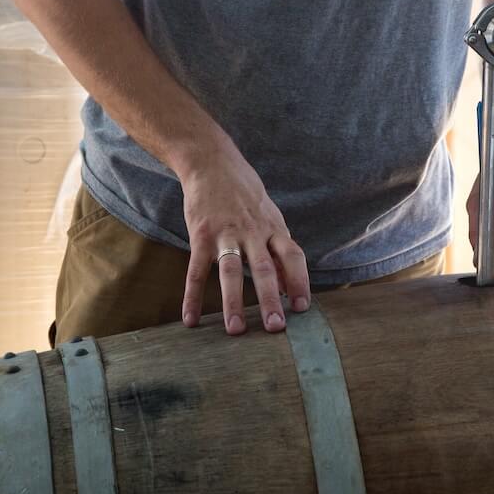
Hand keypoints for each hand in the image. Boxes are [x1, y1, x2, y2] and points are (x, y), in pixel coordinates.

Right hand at [177, 143, 309, 335]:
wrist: (212, 163)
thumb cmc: (244, 194)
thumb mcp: (269, 216)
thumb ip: (279, 249)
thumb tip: (290, 286)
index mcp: (272, 228)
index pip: (293, 255)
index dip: (299, 280)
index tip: (302, 307)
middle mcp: (251, 232)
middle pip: (264, 268)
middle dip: (271, 299)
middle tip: (275, 327)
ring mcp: (225, 234)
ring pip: (231, 271)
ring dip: (233, 301)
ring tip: (235, 329)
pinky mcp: (201, 236)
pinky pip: (195, 270)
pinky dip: (192, 296)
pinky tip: (190, 319)